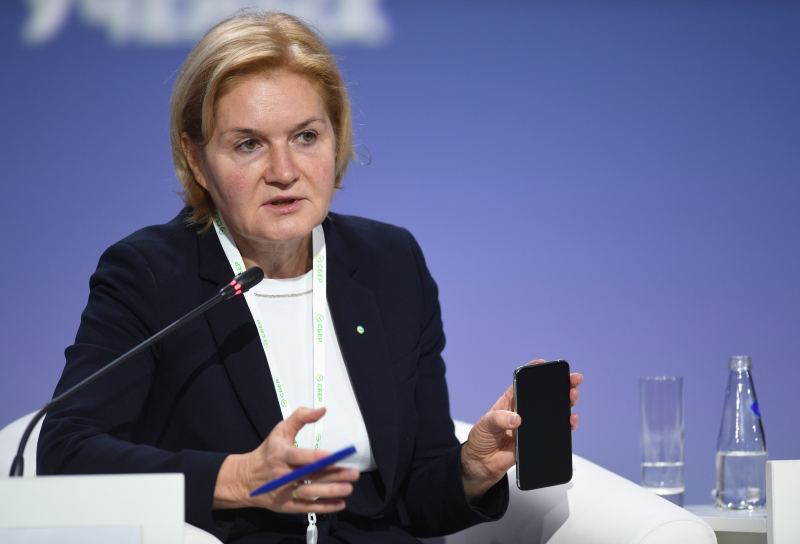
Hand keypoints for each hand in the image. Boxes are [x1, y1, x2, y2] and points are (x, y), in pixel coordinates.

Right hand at [213, 407, 359, 512]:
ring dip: (330, 492)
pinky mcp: (286, 505)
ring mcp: (284, 492)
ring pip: (309, 493)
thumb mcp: (280, 430)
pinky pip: (306, 507)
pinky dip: (324, 507)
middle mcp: (282, 474)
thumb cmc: (268, 452)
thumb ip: (300, 417)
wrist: (245, 479)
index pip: (298, 456)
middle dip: (332, 475)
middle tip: (353, 473)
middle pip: (309, 475)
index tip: (333, 456)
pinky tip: (340, 504)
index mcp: (280, 454)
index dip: (314, 456)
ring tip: (349, 488)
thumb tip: (322, 410)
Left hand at [460, 359, 583, 500]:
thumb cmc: (481, 439)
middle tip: (572, 381)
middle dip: (561, 385)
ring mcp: (532, 425)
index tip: (544, 364)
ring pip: (554, 411)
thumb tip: (517, 419)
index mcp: (510, 401)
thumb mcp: (485, 424)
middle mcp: (524, 410)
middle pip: (546, 395)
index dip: (535, 371)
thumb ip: (499, 419)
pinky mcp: (537, 440)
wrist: (482, 464)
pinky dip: (565, 426)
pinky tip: (570, 421)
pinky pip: (555, 431)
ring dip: (566, 403)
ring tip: (572, 398)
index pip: (524, 382)